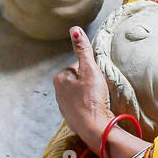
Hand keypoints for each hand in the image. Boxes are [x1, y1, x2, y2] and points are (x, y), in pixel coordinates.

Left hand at [53, 27, 112, 147]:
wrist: (94, 128)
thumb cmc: (92, 99)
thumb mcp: (90, 70)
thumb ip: (83, 49)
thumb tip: (75, 29)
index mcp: (60, 78)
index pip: (78, 66)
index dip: (91, 71)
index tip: (97, 80)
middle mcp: (58, 92)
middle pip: (78, 80)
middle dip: (89, 84)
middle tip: (99, 91)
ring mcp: (64, 107)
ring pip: (80, 94)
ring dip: (89, 96)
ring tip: (98, 101)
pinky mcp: (71, 119)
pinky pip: (82, 107)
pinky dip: (89, 107)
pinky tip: (96, 110)